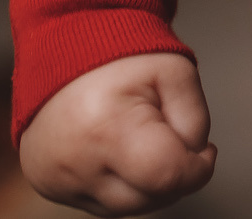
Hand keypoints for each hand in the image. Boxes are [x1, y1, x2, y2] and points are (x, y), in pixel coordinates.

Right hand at [20, 53, 215, 215]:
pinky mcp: (46, 184)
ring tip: (142, 141)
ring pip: (124, 208)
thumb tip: (195, 159)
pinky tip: (118, 152)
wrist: (64, 48)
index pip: (166, 178)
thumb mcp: (177, 73)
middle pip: (147, 199)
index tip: (205, 152)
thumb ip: (196, 121)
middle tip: (171, 138)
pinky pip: (98, 203)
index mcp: (107, 129)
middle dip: (172, 176)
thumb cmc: (120, 57)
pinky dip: (118, 184)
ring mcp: (56, 178)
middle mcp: (75, 162)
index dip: (198, 169)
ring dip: (145, 184)